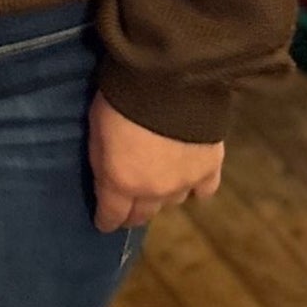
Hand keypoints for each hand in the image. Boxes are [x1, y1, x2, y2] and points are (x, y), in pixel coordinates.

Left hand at [89, 92, 223, 231]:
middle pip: (143, 214)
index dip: (107, 220)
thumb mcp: (96, 131)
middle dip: (132, 213)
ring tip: (157, 184)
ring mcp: (184, 183)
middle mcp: (154, 191)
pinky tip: (190, 180)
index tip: (104, 223)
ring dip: (162, 196)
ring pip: (171, 202)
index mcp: (121, 182)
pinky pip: (203, 190)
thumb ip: (102, 162)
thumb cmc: (121, 101)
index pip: (112, 214)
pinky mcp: (210, 169)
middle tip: (128, 209)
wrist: (167, 83)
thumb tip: (109, 180)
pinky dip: (195, 188)